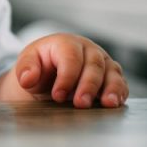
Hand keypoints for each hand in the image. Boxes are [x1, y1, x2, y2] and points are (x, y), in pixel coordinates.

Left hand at [14, 33, 128, 107]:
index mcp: (66, 43)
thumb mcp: (27, 64)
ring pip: (111, 71)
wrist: (51, 74)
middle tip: (80, 104)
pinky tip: (115, 103)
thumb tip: (27, 78)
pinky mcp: (111, 75)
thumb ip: (25, 69)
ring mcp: (102, 61)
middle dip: (88, 85)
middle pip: (93, 64)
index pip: (70, 57)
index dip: (66, 77)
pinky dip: (120, 92)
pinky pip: (120, 82)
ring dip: (110, 88)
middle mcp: (87, 49)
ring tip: (107, 103)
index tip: (57, 95)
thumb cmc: (41, 66)